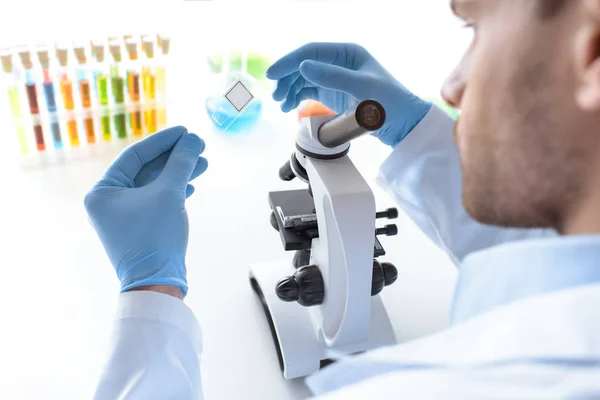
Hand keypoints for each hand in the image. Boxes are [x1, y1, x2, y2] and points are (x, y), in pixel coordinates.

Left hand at [84, 126, 207, 296]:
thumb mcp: (169, 193)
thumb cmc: (156, 237)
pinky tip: (191, 185)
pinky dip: (174, 190)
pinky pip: (156, 200)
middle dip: (175, 158)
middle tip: (199, 146)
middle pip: (146, 169)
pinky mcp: (139, 226)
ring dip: (178, 173)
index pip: (135, 155)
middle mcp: (108, 202)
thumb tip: (193, 140)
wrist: (157, 283)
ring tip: (203, 163)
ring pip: (154, 185)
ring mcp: (123, 216)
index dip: (162, 141)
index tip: (185, 131)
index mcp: (102, 192)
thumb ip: (180, 163)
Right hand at [266, 42, 431, 146]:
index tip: (272, 74)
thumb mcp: (361, 88)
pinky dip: (296, 97)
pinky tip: (288, 107)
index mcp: (347, 53)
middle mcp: (338, 62)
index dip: (289, 61)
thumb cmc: (388, 103)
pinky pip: (307, 91)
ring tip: (280, 104)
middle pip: (303, 65)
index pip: (311, 52)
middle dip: (287, 78)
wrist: (402, 124)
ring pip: (303, 78)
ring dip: (289, 89)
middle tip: (276, 95)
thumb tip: (302, 66)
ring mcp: (334, 78)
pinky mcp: (331, 94)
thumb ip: (332, 77)